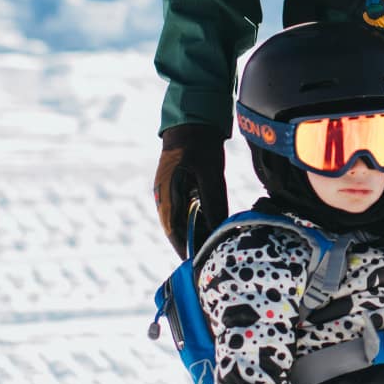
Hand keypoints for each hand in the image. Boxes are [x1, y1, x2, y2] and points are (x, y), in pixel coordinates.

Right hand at [153, 124, 227, 257]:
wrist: (193, 119)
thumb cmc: (200, 144)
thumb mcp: (211, 174)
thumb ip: (214, 202)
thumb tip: (219, 229)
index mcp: (166, 194)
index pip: (173, 230)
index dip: (185, 249)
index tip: (198, 264)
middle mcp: (164, 196)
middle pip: (177, 228)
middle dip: (192, 243)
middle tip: (210, 258)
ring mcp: (169, 191)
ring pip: (182, 219)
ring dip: (195, 231)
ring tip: (213, 246)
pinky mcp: (178, 186)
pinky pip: (186, 209)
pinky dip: (197, 219)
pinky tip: (212, 226)